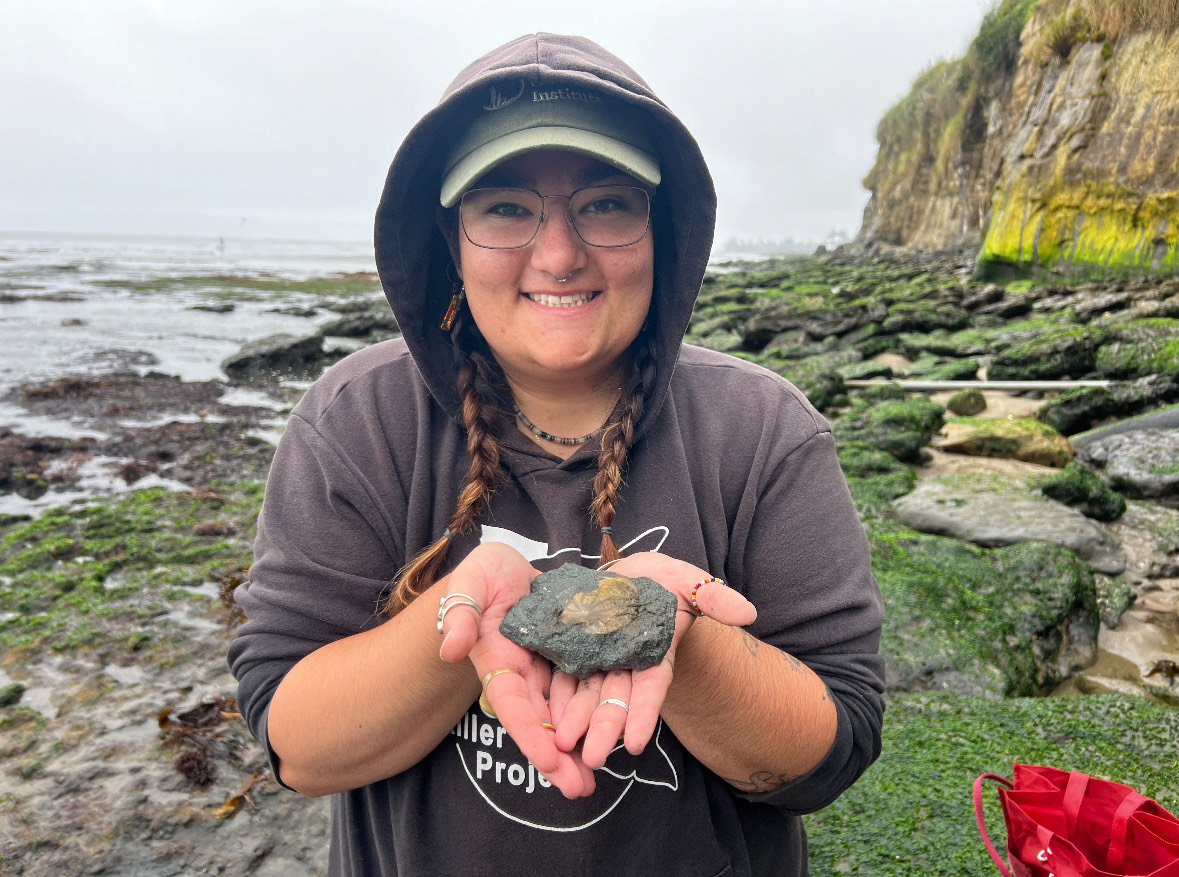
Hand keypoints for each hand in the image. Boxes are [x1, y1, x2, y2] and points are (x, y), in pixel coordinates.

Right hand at [435, 542, 595, 797]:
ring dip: (578, 744)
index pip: (513, 705)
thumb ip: (460, 614)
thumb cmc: (481, 575)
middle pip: (541, 721)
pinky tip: (612, 733)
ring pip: (564, 712)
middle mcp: (523, 672)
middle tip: (581, 789)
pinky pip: (583, 686)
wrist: (506, 567)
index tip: (550, 763)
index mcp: (497, 662)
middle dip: (558, 757)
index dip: (530, 734)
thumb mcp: (468, 584)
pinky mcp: (569, 654)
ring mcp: (547, 666)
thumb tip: (451, 649)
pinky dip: (593, 712)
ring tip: (596, 778)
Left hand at [548, 552, 756, 766]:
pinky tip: (546, 718)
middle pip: (616, 699)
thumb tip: (748, 612)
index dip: (644, 714)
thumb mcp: (687, 581)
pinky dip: (556, 697)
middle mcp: (627, 663)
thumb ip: (713, 597)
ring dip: (576, 720)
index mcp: (656, 652)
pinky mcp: (572, 651)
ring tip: (562, 745)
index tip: (634, 744)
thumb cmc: (660, 580)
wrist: (624, 574)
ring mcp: (598, 660)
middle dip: (604, 728)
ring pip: (587, 694)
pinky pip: (563, 676)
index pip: (652, 687)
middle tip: (591, 757)